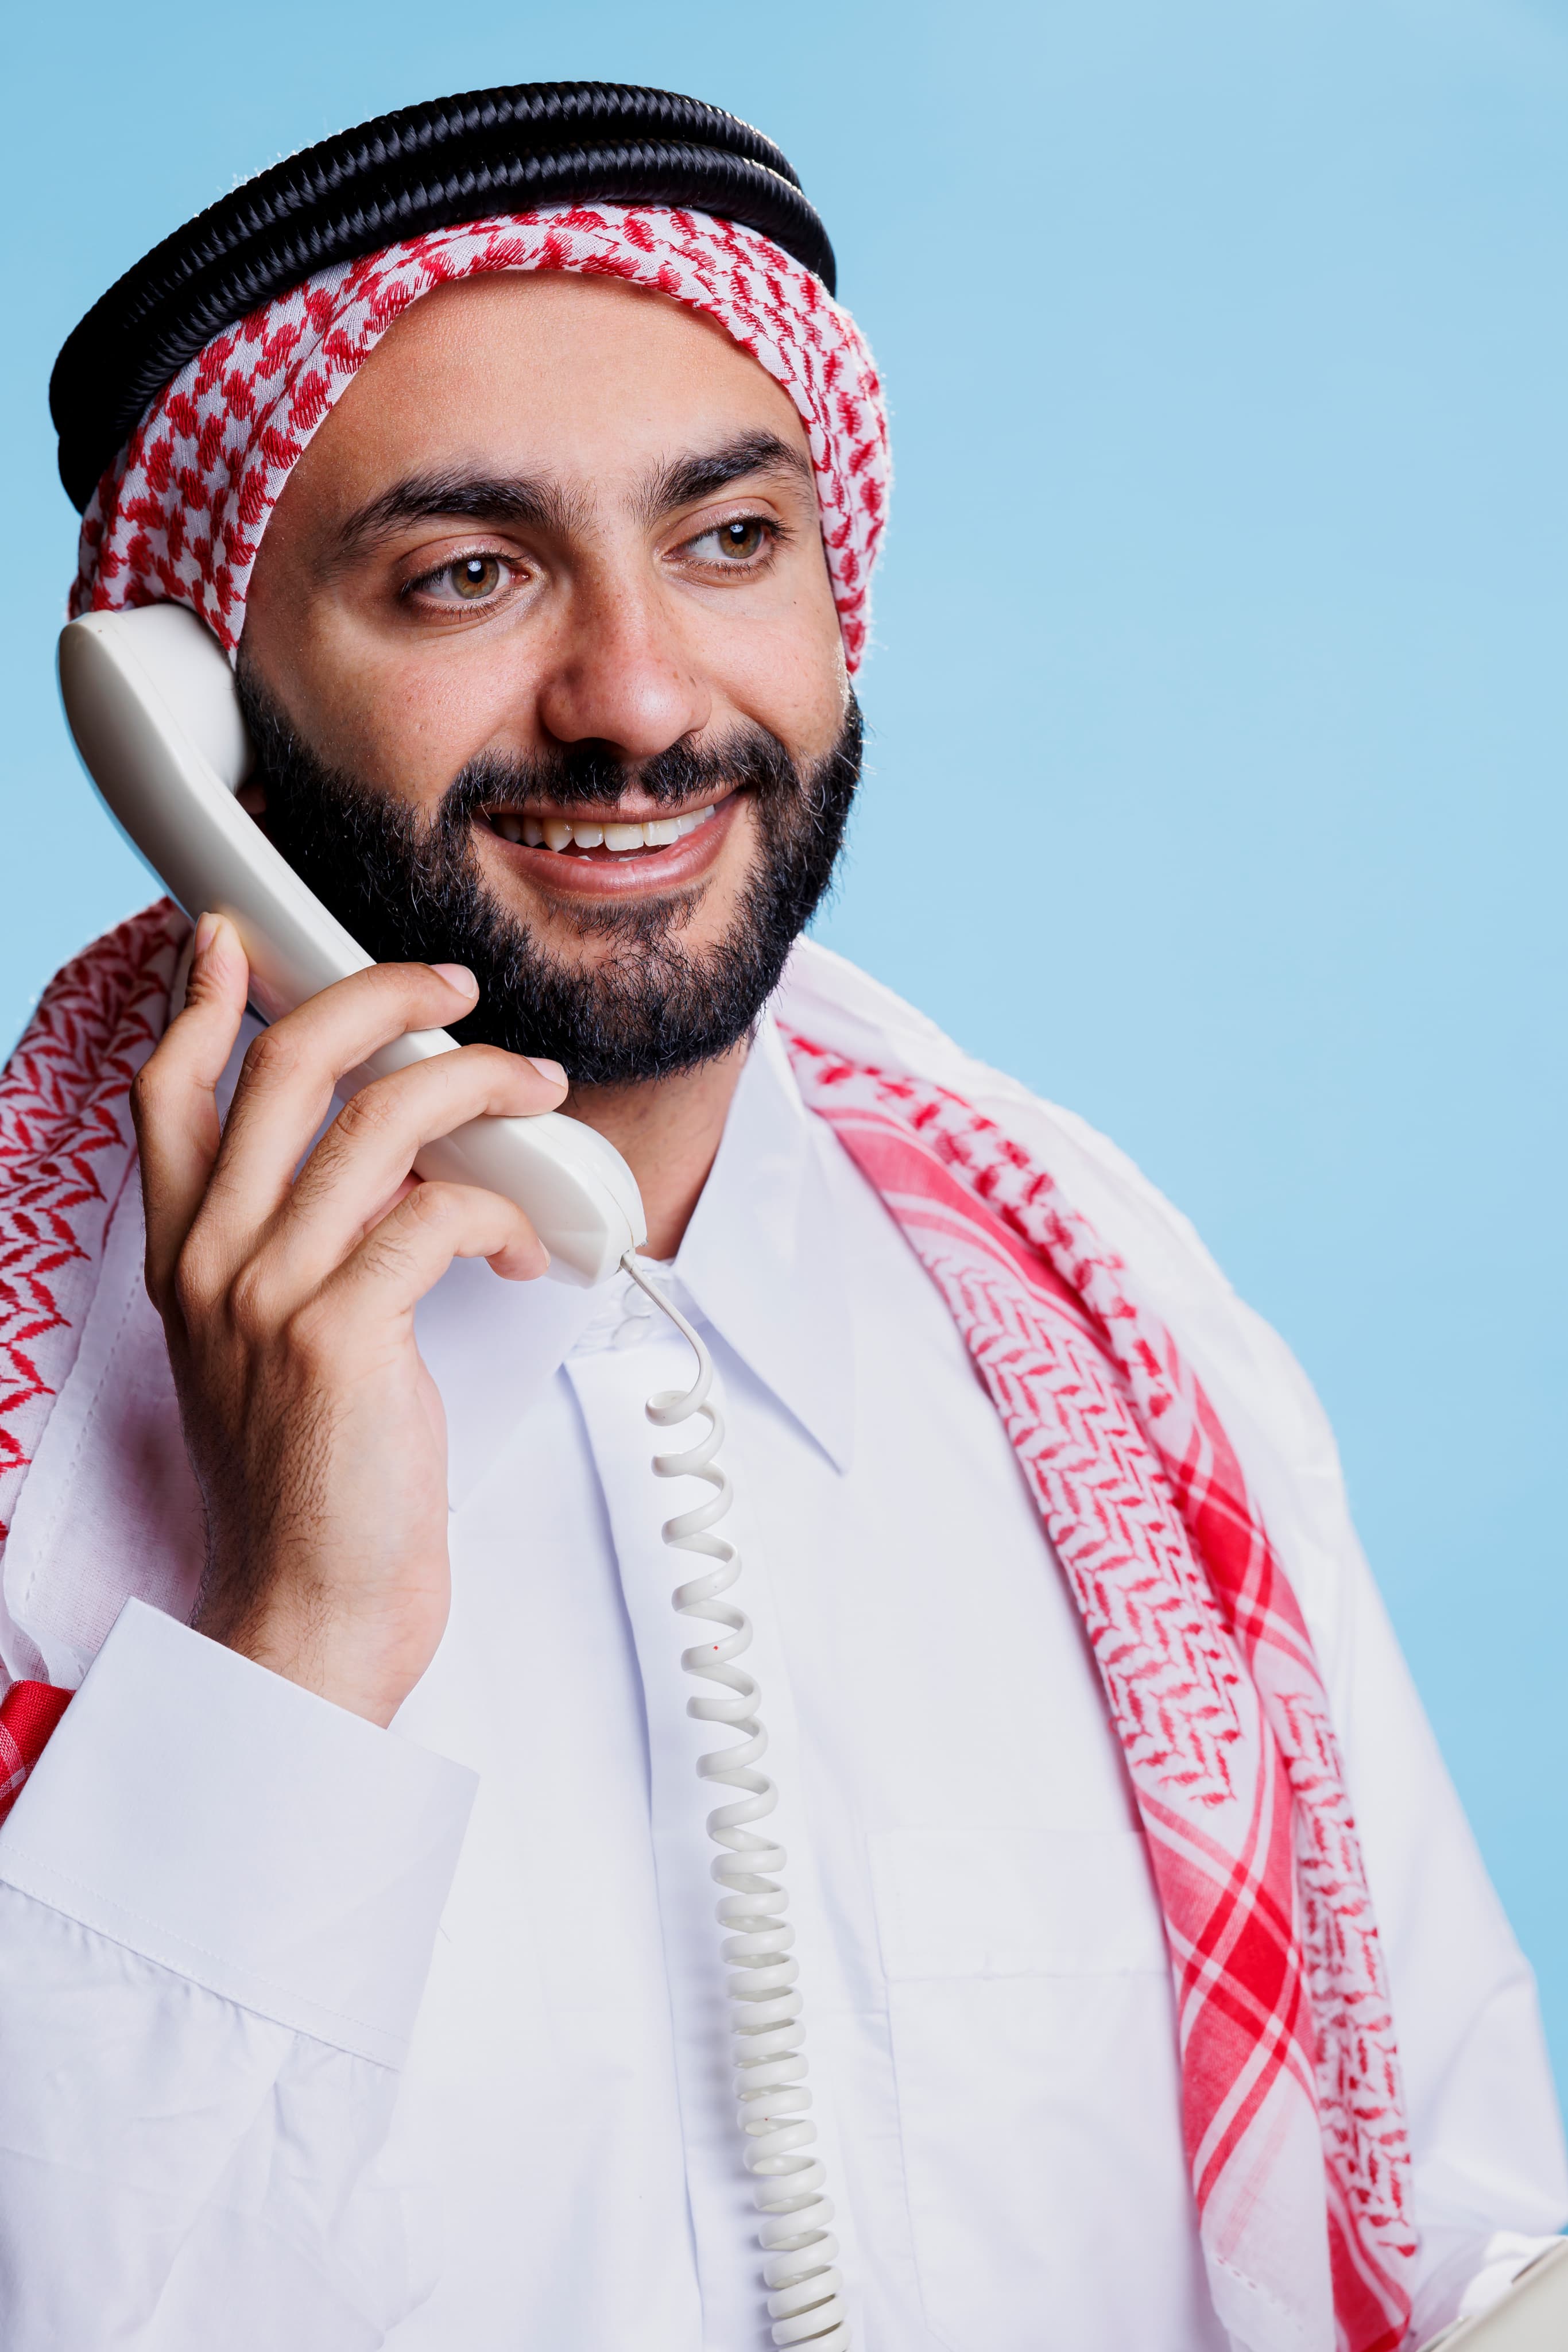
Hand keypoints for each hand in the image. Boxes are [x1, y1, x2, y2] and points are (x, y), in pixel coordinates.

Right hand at [131, 913, 566, 1725]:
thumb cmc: (313, 1491)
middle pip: (286, 1066)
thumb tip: (390, 1168)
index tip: (235, 938)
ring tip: (538, 1091)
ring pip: (382, 1120)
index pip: (172, 1095)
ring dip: (481, 1086)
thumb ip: (303, 1252)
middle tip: (450, 987)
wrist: (307, 1612)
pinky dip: (506, 1211)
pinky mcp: (340, 1334)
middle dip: (379, 996)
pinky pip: (438, 1212)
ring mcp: (269, 1295)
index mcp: (187, 1261)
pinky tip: (534, 1245)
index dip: (204, 1002)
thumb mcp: (273, 1350)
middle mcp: (212, 1264)